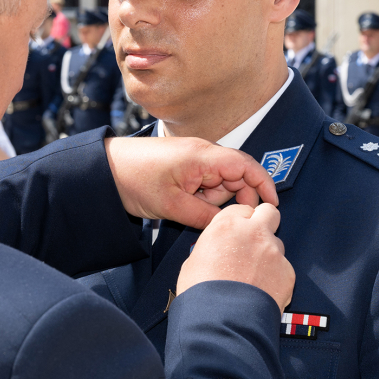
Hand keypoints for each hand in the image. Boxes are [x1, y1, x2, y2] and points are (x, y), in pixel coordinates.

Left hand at [104, 136, 277, 229]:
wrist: (106, 171)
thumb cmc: (135, 180)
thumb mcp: (173, 206)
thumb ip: (206, 217)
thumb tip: (229, 225)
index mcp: (203, 156)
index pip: (246, 165)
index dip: (264, 183)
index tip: (272, 204)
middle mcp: (202, 153)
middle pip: (237, 176)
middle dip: (233, 199)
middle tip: (217, 217)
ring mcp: (194, 159)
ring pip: (221, 183)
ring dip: (213, 201)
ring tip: (188, 208)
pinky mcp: (185, 167)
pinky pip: (207, 184)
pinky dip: (203, 197)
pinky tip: (185, 205)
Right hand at [176, 203, 293, 312]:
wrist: (221, 320)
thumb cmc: (200, 292)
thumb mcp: (195, 260)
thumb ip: (213, 246)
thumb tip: (217, 251)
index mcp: (227, 224)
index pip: (242, 209)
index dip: (241, 221)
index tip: (237, 233)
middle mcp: (254, 232)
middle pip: (270, 213)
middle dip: (264, 223)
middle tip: (255, 241)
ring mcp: (274, 251)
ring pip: (277, 244)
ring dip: (268, 255)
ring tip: (254, 278)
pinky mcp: (287, 272)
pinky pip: (284, 269)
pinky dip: (276, 278)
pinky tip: (262, 292)